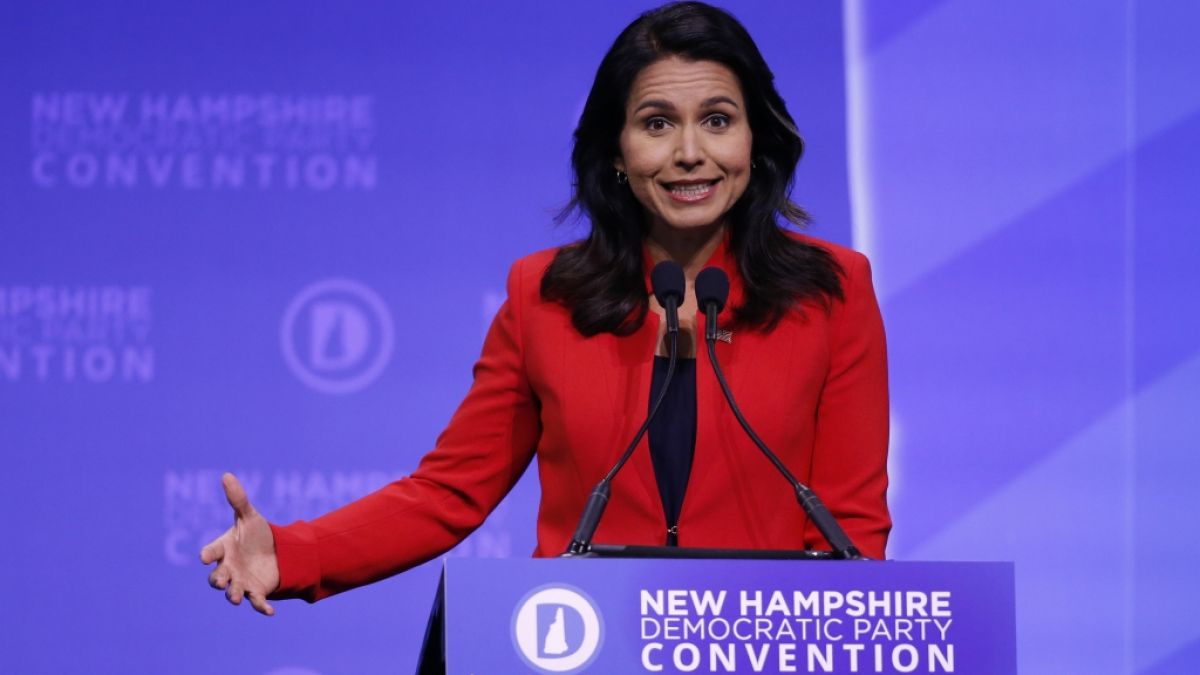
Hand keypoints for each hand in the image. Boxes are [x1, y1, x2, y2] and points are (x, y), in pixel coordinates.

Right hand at [200, 473, 279, 615]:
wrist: (274, 552)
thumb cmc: (256, 534)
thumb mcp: (249, 516)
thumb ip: (238, 499)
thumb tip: (226, 475)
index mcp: (223, 549)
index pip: (211, 552)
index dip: (208, 555)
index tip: (205, 556)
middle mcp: (228, 568)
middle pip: (217, 577)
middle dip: (217, 580)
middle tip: (221, 581)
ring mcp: (240, 581)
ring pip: (232, 592)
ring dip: (233, 595)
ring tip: (235, 598)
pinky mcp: (256, 591)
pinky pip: (256, 602)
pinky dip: (262, 608)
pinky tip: (270, 612)